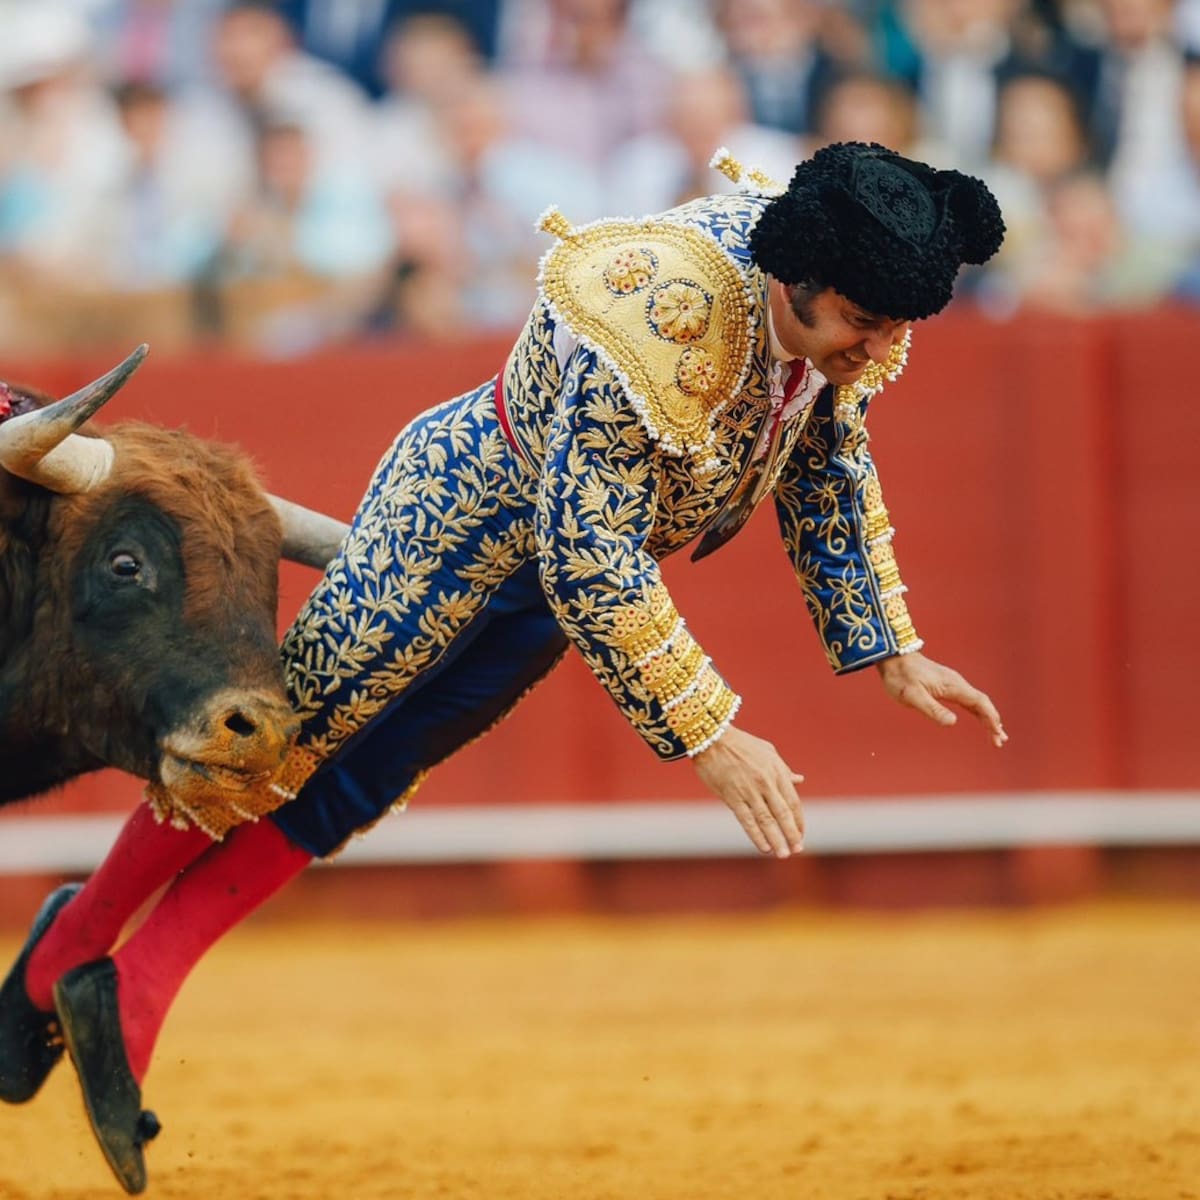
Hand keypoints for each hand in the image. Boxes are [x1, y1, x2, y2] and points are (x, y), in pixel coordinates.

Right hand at [692, 725, 804, 857]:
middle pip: (783, 814)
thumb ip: (784, 769)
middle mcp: (766, 783)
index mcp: (777, 772)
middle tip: (797, 849)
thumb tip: (799, 780)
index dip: (798, 821)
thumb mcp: (768, 751)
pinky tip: (764, 847)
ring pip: (767, 820)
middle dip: (791, 834)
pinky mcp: (732, 797)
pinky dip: (756, 836)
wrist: (712, 738)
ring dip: (776, 839)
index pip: (793, 802)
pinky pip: (747, 820)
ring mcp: (749, 791)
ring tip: (783, 854)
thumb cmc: (741, 743)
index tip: (800, 834)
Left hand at [876, 651, 1007, 746]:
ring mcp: (952, 683)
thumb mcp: (912, 695)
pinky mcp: (946, 685)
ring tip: (996, 734)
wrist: (893, 657)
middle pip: (982, 703)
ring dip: (987, 717)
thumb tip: (953, 722)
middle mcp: (957, 683)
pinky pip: (968, 699)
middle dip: (993, 721)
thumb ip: (932, 709)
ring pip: (976, 702)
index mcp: (953, 686)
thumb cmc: (901, 676)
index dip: (991, 719)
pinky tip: (980, 719)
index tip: (997, 734)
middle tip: (1000, 740)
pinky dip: (977, 711)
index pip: (980, 703)